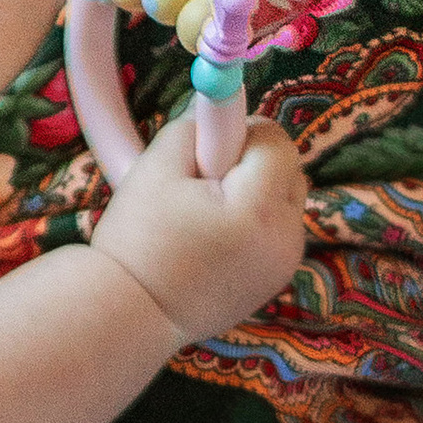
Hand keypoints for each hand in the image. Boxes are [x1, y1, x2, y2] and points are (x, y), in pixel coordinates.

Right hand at [89, 107, 308, 344]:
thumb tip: (218, 108)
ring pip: (286, 199)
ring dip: (257, 192)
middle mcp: (286, 236)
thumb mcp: (157, 167)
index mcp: (260, 207)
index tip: (203, 154)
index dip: (239, 134)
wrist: (133, 314)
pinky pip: (278, 231)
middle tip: (203, 184)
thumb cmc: (138, 239)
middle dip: (252, 163)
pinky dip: (256, 223)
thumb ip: (194, 127)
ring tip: (207, 215)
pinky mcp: (277, 280)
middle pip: (289, 168)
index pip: (275, 139)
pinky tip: (215, 240)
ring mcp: (286, 263)